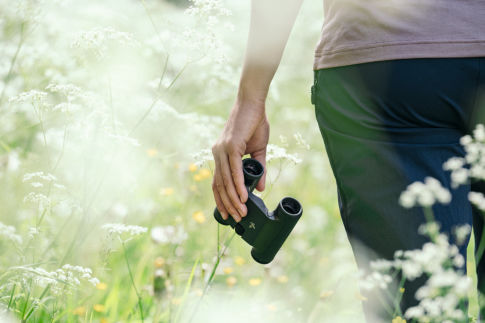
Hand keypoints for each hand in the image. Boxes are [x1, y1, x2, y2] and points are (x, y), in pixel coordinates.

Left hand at [211, 97, 268, 222]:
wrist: (253, 103)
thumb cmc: (254, 123)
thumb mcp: (258, 151)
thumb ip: (258, 169)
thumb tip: (260, 189)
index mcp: (220, 155)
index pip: (217, 182)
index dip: (221, 199)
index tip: (227, 214)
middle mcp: (217, 153)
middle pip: (219, 185)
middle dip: (227, 204)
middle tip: (235, 219)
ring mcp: (222, 149)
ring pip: (225, 181)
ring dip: (233, 199)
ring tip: (241, 213)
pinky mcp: (231, 146)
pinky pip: (233, 170)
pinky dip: (238, 185)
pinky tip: (243, 197)